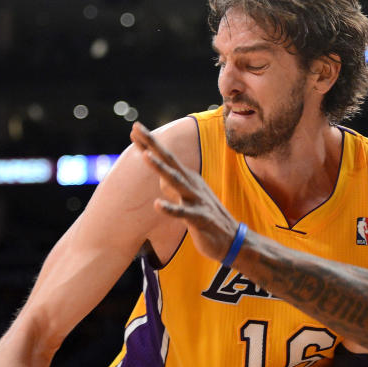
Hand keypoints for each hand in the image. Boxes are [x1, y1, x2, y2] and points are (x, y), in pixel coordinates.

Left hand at [129, 121, 239, 262]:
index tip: (135, 127)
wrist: (232, 239)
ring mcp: (196, 200)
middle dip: (153, 145)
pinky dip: (171, 209)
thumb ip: (174, 187)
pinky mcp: (199, 218)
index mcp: (188, 179)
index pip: (166, 158)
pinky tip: (157, 205)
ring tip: (145, 156)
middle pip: (170, 161)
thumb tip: (161, 178)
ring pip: (176, 182)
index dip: (150, 144)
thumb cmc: (207, 218)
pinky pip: (183, 213)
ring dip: (161, 169)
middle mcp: (192, 184)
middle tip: (137, 127)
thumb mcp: (189, 198)